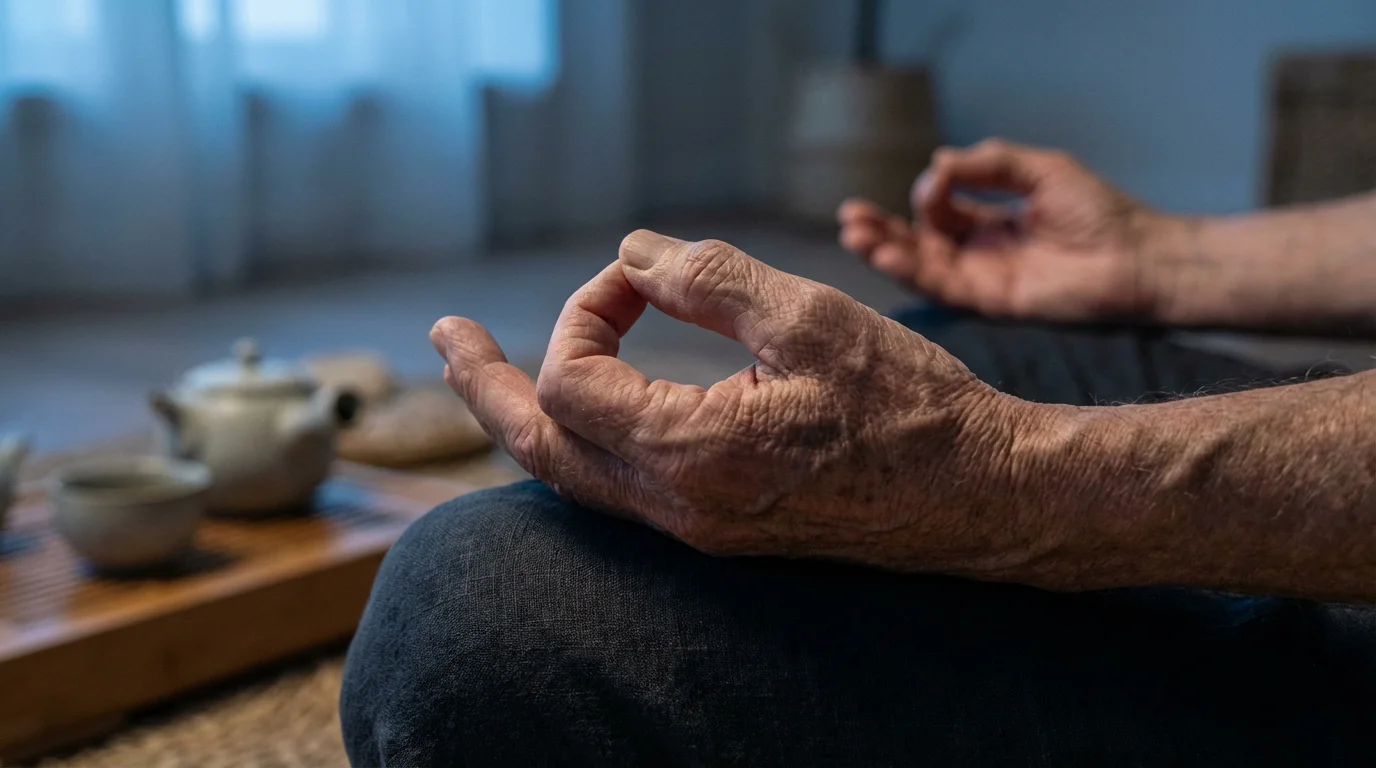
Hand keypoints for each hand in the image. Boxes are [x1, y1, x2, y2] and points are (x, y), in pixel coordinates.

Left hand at [431, 231, 1052, 574]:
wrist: (978, 495)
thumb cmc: (910, 407)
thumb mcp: (810, 318)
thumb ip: (707, 279)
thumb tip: (634, 255)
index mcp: (691, 454)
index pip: (572, 383)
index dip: (585, 311)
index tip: (639, 276)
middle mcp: (678, 506)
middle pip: (541, 451)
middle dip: (485, 387)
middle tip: (446, 337)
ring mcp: (696, 525)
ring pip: (576, 478)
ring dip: (527, 416)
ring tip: (485, 370)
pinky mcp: (719, 526)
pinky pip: (620, 489)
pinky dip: (584, 439)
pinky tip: (587, 405)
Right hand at [838, 138, 1163, 322]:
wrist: (1137, 256)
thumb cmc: (1099, 212)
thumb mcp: (1040, 170)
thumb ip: (990, 164)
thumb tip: (937, 163)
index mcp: (991, 223)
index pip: (941, 209)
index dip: (930, 192)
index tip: (938, 179)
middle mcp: (980, 253)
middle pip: (918, 241)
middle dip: (882, 228)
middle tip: (848, 217)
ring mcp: (982, 279)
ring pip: (921, 266)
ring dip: (885, 250)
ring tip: (853, 234)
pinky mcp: (988, 302)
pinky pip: (940, 286)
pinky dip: (911, 270)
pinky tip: (887, 253)